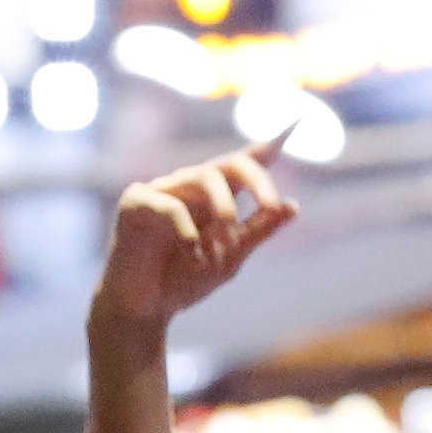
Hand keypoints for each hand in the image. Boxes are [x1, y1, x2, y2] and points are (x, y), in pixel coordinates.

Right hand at [92, 148, 294, 333]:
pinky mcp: (136, 203)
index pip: (244, 165)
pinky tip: (193, 257)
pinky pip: (172, 207)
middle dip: (257, 181)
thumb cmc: (182, 280)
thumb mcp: (230, 257)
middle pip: (230, 163)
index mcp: (216, 198)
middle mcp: (190, 187)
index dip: (268, 146)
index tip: (295, 123)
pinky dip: (190, 236)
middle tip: (272, 207)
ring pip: (204, 178)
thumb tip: (292, 204)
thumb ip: (257, 230)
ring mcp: (162, 190)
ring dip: (224, 211)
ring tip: (227, 243)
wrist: (144, 309)